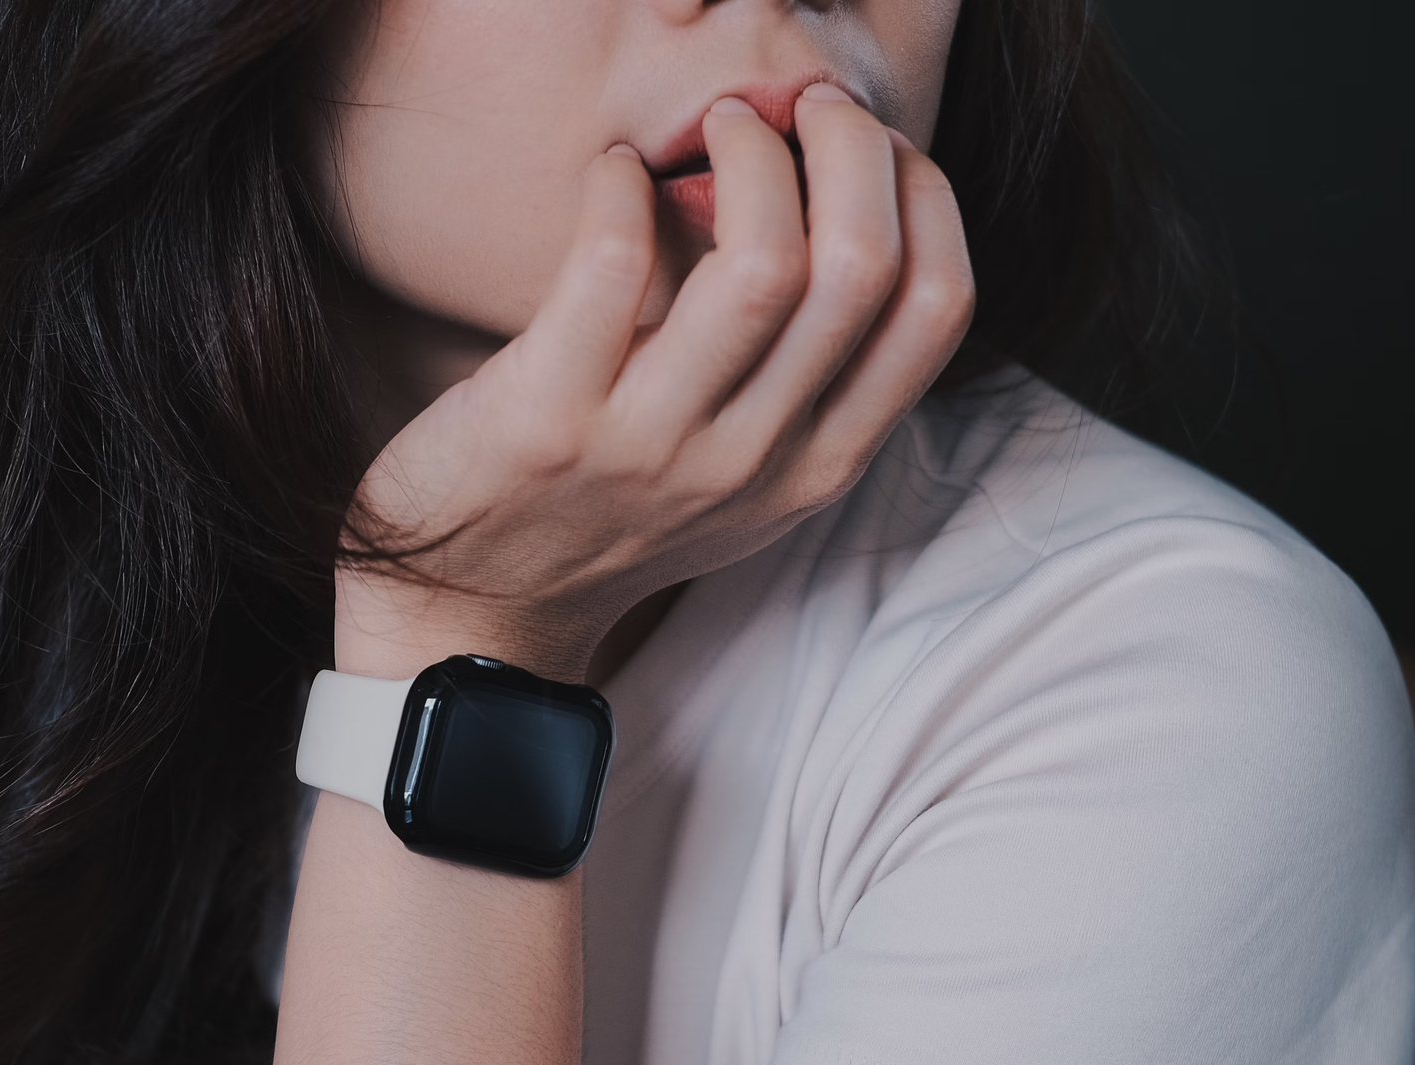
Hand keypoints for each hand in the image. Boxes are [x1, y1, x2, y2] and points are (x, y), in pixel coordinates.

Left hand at [337, 84, 973, 681]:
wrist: (479, 605)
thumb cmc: (615, 517)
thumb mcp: (747, 482)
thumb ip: (809, 389)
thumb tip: (855, 221)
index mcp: (818, 468)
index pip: (935, 310)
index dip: (926, 200)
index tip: (880, 151)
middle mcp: (752, 462)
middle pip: (861, 268)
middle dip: (851, 148)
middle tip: (803, 109)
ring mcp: (654, 445)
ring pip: (763, 264)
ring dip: (750, 154)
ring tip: (718, 125)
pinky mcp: (551, 417)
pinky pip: (614, 262)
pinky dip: (621, 186)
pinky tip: (613, 172)